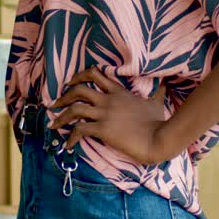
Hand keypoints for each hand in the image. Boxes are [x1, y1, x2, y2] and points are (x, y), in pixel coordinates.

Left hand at [52, 67, 172, 164]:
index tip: (70, 83)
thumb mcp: (157, 101)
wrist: (160, 138)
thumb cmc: (159, 122)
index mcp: (118, 92)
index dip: (79, 76)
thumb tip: (165, 83)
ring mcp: (105, 114)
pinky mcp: (103, 129)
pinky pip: (79, 130)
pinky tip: (68, 144)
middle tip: (54, 104)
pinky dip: (70, 137)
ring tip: (53, 124)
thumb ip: (158, 91)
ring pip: (74, 109)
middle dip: (63, 96)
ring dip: (61, 117)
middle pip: (78, 89)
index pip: (95, 74)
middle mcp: (108, 100)